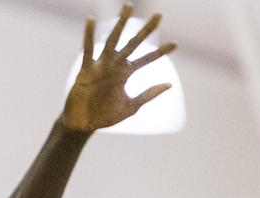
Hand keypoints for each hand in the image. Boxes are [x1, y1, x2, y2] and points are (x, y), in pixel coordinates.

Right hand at [60, 3, 176, 132]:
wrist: (83, 124)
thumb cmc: (104, 116)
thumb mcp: (131, 107)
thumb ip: (148, 95)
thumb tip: (169, 85)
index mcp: (125, 74)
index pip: (146, 59)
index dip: (160, 52)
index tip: (176, 43)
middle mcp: (115, 66)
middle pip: (133, 44)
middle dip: (146, 30)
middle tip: (159, 15)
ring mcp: (101, 66)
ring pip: (113, 40)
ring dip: (121, 24)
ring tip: (129, 7)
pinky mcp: (86, 69)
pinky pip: (87, 50)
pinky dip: (88, 35)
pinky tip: (90, 20)